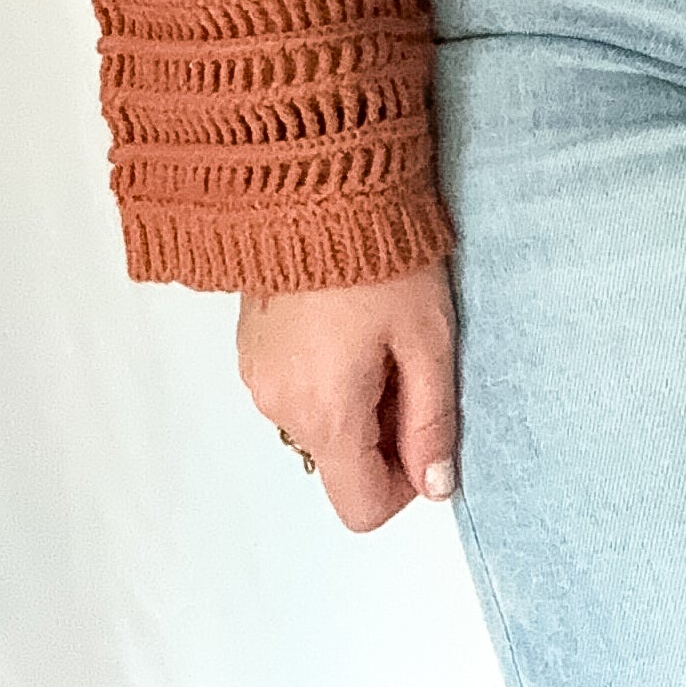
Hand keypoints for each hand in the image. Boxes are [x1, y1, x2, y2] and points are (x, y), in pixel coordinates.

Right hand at [236, 257, 460, 532]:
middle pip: (339, 461)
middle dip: (382, 429)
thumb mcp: (427, 338)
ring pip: (319, 422)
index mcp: (325, 415)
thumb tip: (435, 484)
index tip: (423, 424)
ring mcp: (256, 375)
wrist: (317, 180)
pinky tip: (345, 318)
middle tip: (407, 359)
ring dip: (354, 398)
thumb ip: (432, 420)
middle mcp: (279, 407)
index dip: (404, 483)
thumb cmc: (381, 254)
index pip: (360, 506)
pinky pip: (295, 386)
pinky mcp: (250, 345)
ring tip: (375, 329)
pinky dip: (325, 372)